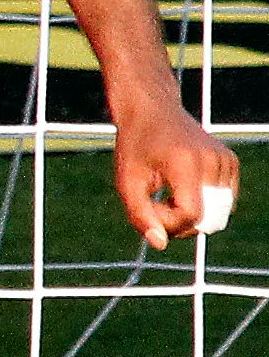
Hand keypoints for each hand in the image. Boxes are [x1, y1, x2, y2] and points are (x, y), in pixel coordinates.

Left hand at [114, 89, 241, 250]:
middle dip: (181, 224)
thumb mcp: (126, 181)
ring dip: (191, 215)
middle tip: (157, 205)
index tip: (149, 208)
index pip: (189, 214)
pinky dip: (204, 204)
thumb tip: (160, 245)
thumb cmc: (135, 147)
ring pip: (216, 214)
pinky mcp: (231, 162)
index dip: (168, 223)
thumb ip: (140, 215)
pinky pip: (223, 202)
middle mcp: (212, 160)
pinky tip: (183, 188)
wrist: (152, 111)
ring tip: (168, 194)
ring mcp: (226, 160)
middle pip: (207, 218)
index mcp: (185, 162)